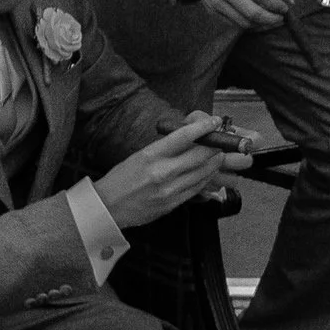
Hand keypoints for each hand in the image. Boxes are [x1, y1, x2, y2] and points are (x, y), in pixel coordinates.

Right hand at [95, 113, 251, 228]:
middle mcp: (162, 172)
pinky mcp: (173, 204)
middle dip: (215, 146)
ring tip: (219, 155)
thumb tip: (189, 139)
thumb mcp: (140, 156)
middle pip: (200, 155)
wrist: (108, 207)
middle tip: (221, 140)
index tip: (215, 122)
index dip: (204, 127)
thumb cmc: (122, 178)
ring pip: (203, 173)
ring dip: (214, 162)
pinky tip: (209, 173)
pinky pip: (197, 188)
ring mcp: (170, 190)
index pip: (184, 136)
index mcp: (151, 155)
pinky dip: (206, 179)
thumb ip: (165, 149)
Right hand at [196, 0, 291, 30]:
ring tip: (272, 21)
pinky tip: (259, 21)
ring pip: (245, 23)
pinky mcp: (213, 12)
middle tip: (281, 19)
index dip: (276, 5)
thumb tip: (290, 2)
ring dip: (263, 26)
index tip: (285, 8)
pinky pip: (235, 25)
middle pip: (253, 13)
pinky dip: (251, 26)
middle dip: (272, 19)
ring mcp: (216, 2)